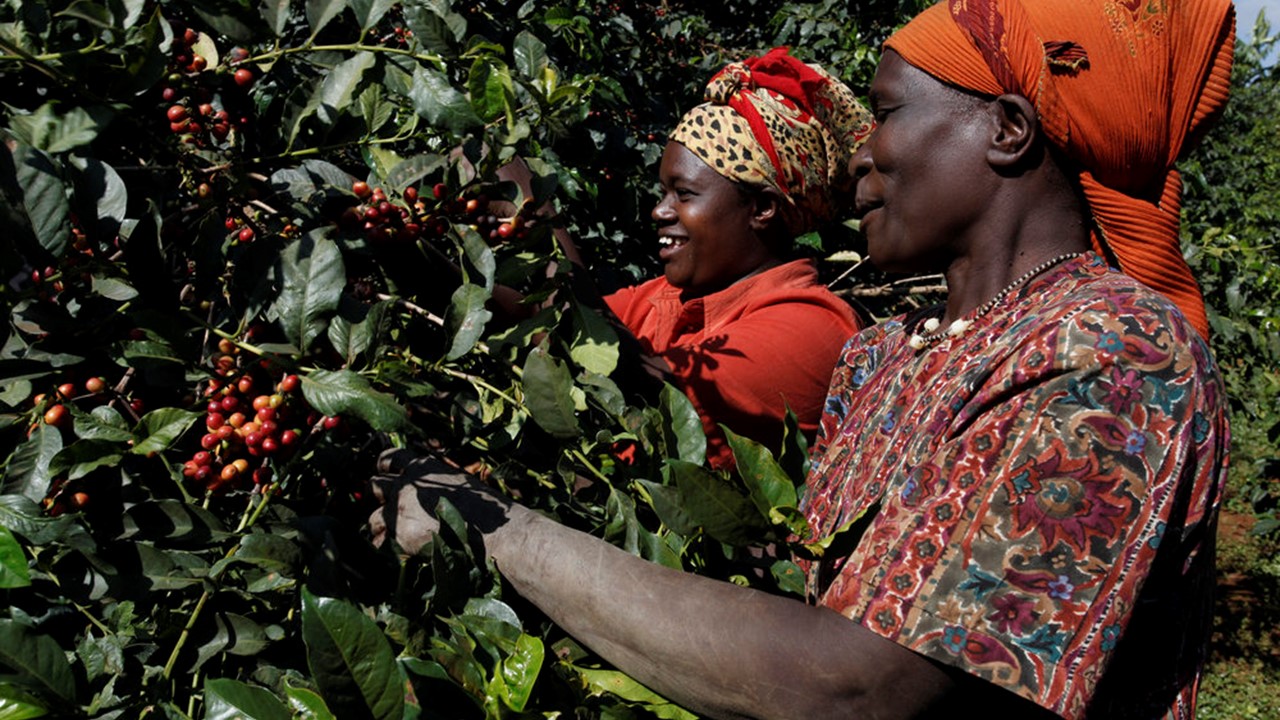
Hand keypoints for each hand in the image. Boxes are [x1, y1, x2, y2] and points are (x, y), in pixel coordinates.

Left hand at [367, 449, 510, 554]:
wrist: (497, 534)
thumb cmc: (487, 510)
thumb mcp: (460, 483)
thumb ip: (436, 482)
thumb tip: (423, 492)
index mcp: (424, 466)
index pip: (389, 457)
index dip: (384, 468)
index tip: (388, 477)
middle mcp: (408, 484)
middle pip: (375, 484)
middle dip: (381, 498)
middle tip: (394, 511)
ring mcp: (401, 508)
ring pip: (373, 516)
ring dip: (381, 525)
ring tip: (395, 536)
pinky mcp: (400, 534)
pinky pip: (379, 541)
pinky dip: (385, 546)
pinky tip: (398, 551)